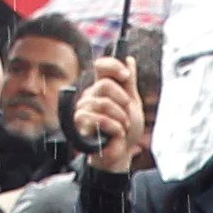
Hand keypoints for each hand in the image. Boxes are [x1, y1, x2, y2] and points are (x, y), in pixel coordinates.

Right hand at [73, 57, 146, 172]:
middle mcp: (91, 95)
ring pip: (104, 103)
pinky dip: (115, 128)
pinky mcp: (80, 123)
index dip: (112, 66)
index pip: (101, 66)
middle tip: (127, 115)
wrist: (123, 153)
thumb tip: (128, 59)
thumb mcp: (133, 104)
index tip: (126, 76)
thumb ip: (129, 83)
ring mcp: (84, 109)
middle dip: (122, 101)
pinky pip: (100, 119)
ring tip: (123, 127)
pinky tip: (116, 135)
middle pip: (105, 85)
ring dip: (121, 118)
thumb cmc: (126, 130)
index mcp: (102, 88)